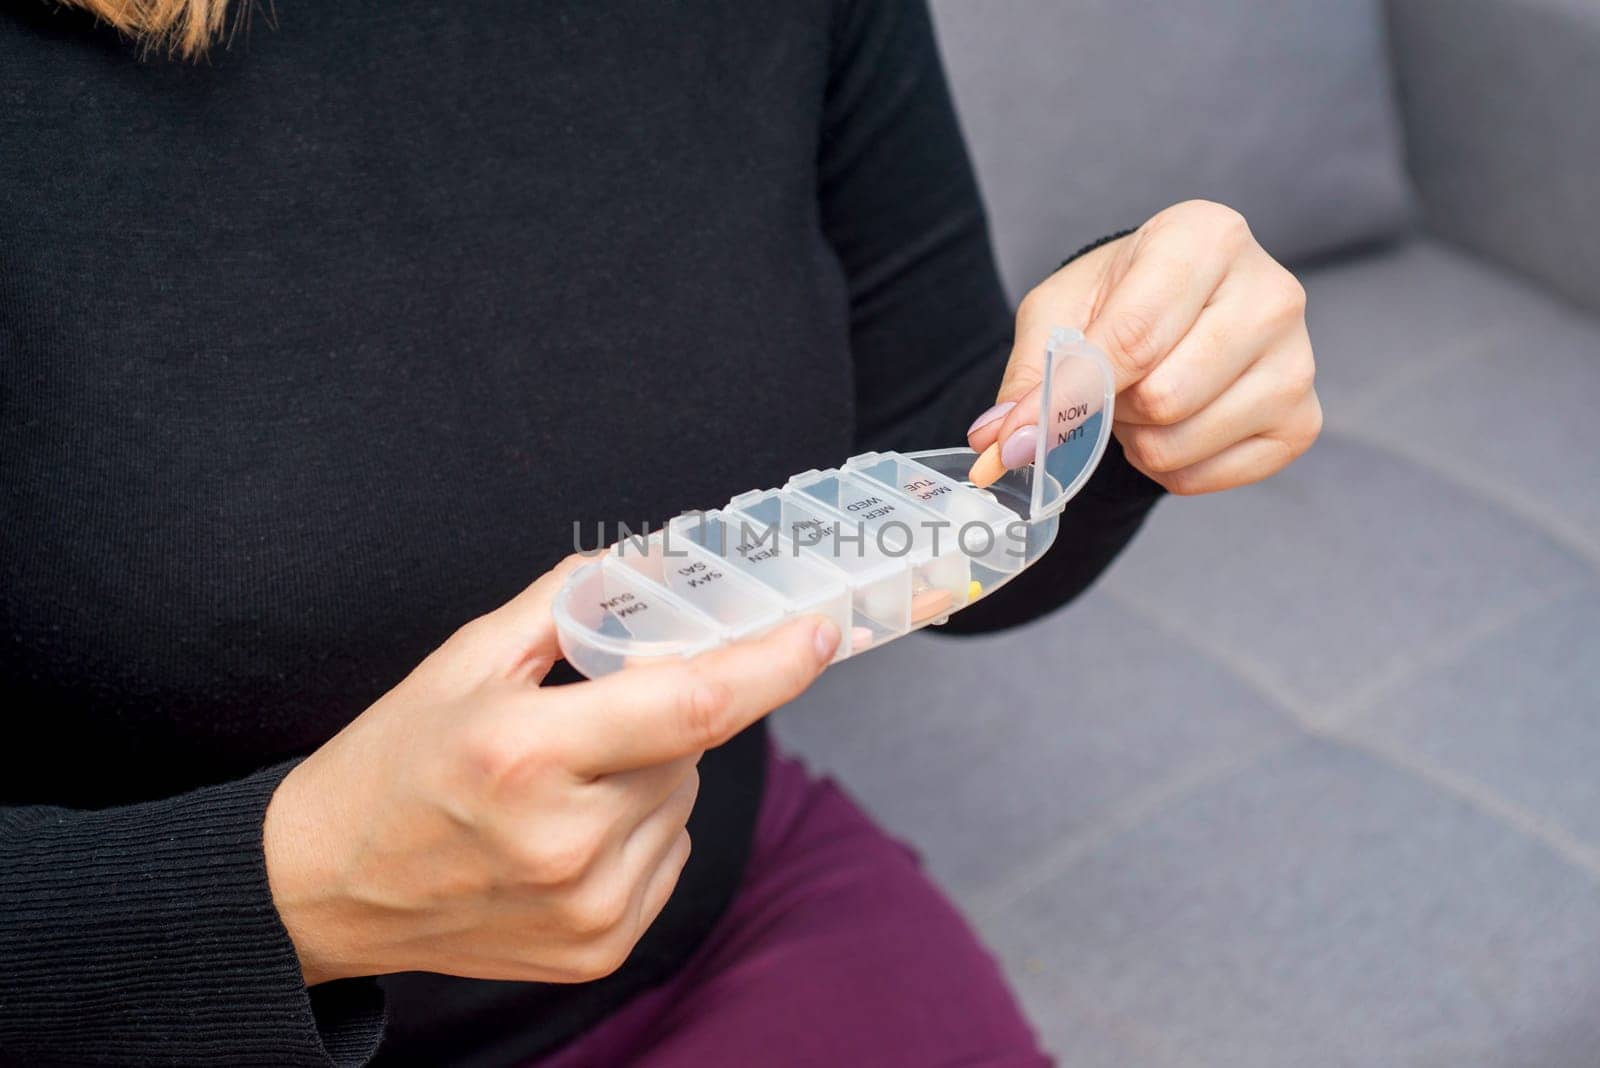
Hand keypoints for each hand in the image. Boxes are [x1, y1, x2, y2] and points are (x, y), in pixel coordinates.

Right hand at [263, 556, 838, 985]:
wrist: (322, 888)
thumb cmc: (391, 763)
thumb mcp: (462, 661)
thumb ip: (567, 602)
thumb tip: (653, 561)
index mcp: (527, 754)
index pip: (689, 706)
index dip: (769, 666)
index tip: (820, 632)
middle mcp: (566, 842)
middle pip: (687, 749)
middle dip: (661, 714)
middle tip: (589, 717)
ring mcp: (587, 907)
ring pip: (682, 802)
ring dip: (651, 774)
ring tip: (563, 782)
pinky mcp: (598, 947)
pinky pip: (670, 856)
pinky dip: (642, 828)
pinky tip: (570, 829)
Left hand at [966, 200, 1320, 494]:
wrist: (1174, 309)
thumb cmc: (1116, 299)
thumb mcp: (1058, 313)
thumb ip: (1032, 374)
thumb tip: (1001, 444)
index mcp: (1207, 237)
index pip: (1133, 336)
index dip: (1072, 393)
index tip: (1019, 434)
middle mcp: (1271, 293)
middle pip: (1163, 396)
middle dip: (1114, 407)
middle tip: (1114, 382)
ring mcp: (1297, 362)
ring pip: (1180, 442)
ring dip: (1138, 439)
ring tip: (1145, 399)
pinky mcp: (1302, 422)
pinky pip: (1204, 478)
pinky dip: (1168, 467)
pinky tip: (1176, 424)